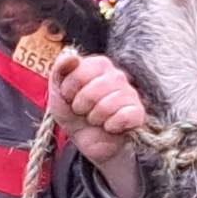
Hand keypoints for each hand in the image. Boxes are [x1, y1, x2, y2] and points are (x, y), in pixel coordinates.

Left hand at [50, 50, 146, 197]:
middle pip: (92, 91)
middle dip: (81, 107)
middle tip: (84, 111)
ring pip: (106, 106)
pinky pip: (124, 117)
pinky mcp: (138, 113)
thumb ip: (59, 70)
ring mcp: (130, 93)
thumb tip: (70, 56)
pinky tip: (110, 126)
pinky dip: (111, 126)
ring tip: (96, 119)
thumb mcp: (58, 93)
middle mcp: (117, 75)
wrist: (90, 142)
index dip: (69, 90)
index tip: (70, 97)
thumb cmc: (75, 114)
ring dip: (95, 119)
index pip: (79, 72)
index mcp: (98, 65)